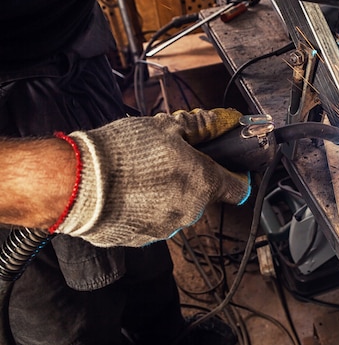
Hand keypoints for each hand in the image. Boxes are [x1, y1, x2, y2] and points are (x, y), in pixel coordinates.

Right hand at [54, 108, 250, 246]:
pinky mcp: (140, 240)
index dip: (237, 176)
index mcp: (204, 184)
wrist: (77, 183)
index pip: (239, 188)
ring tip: (142, 175)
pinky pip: (150, 222)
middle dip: (191, 180)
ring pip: (176, 210)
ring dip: (166, 195)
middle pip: (203, 196)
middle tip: (169, 161)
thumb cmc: (124, 153)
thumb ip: (198, 127)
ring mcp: (165, 229)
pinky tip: (127, 192)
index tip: (231, 168)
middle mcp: (190, 211)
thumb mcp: (166, 127)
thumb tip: (219, 120)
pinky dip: (144, 209)